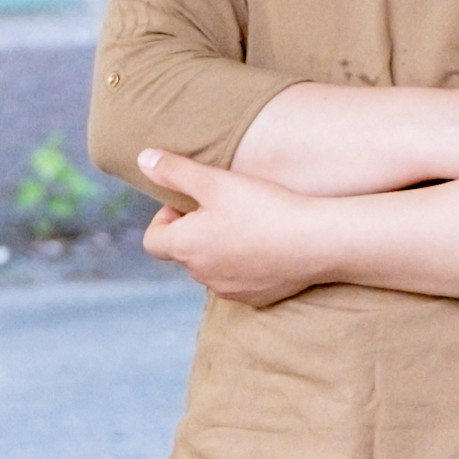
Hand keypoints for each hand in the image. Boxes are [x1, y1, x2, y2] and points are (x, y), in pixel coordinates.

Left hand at [133, 147, 327, 305]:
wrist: (316, 241)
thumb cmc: (263, 208)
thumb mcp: (215, 181)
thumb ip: (175, 171)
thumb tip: (143, 159)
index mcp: (186, 247)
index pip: (152, 240)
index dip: (164, 218)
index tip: (190, 203)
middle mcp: (201, 275)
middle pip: (184, 253)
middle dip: (195, 230)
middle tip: (224, 207)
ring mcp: (229, 290)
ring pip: (212, 267)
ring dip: (219, 248)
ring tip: (248, 224)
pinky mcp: (256, 299)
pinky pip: (239, 281)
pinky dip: (245, 265)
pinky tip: (267, 245)